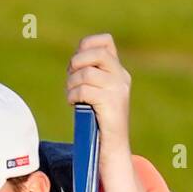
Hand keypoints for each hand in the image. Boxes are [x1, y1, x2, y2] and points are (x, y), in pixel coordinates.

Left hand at [65, 33, 132, 159]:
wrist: (112, 149)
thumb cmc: (98, 123)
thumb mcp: (96, 94)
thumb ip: (90, 76)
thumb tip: (73, 62)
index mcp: (119, 72)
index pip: (105, 42)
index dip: (86, 45)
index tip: (76, 63)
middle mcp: (121, 77)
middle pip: (96, 53)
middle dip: (76, 63)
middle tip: (71, 79)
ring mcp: (117, 90)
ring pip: (87, 72)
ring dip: (72, 83)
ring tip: (71, 96)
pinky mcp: (111, 104)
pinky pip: (85, 90)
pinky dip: (73, 96)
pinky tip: (73, 104)